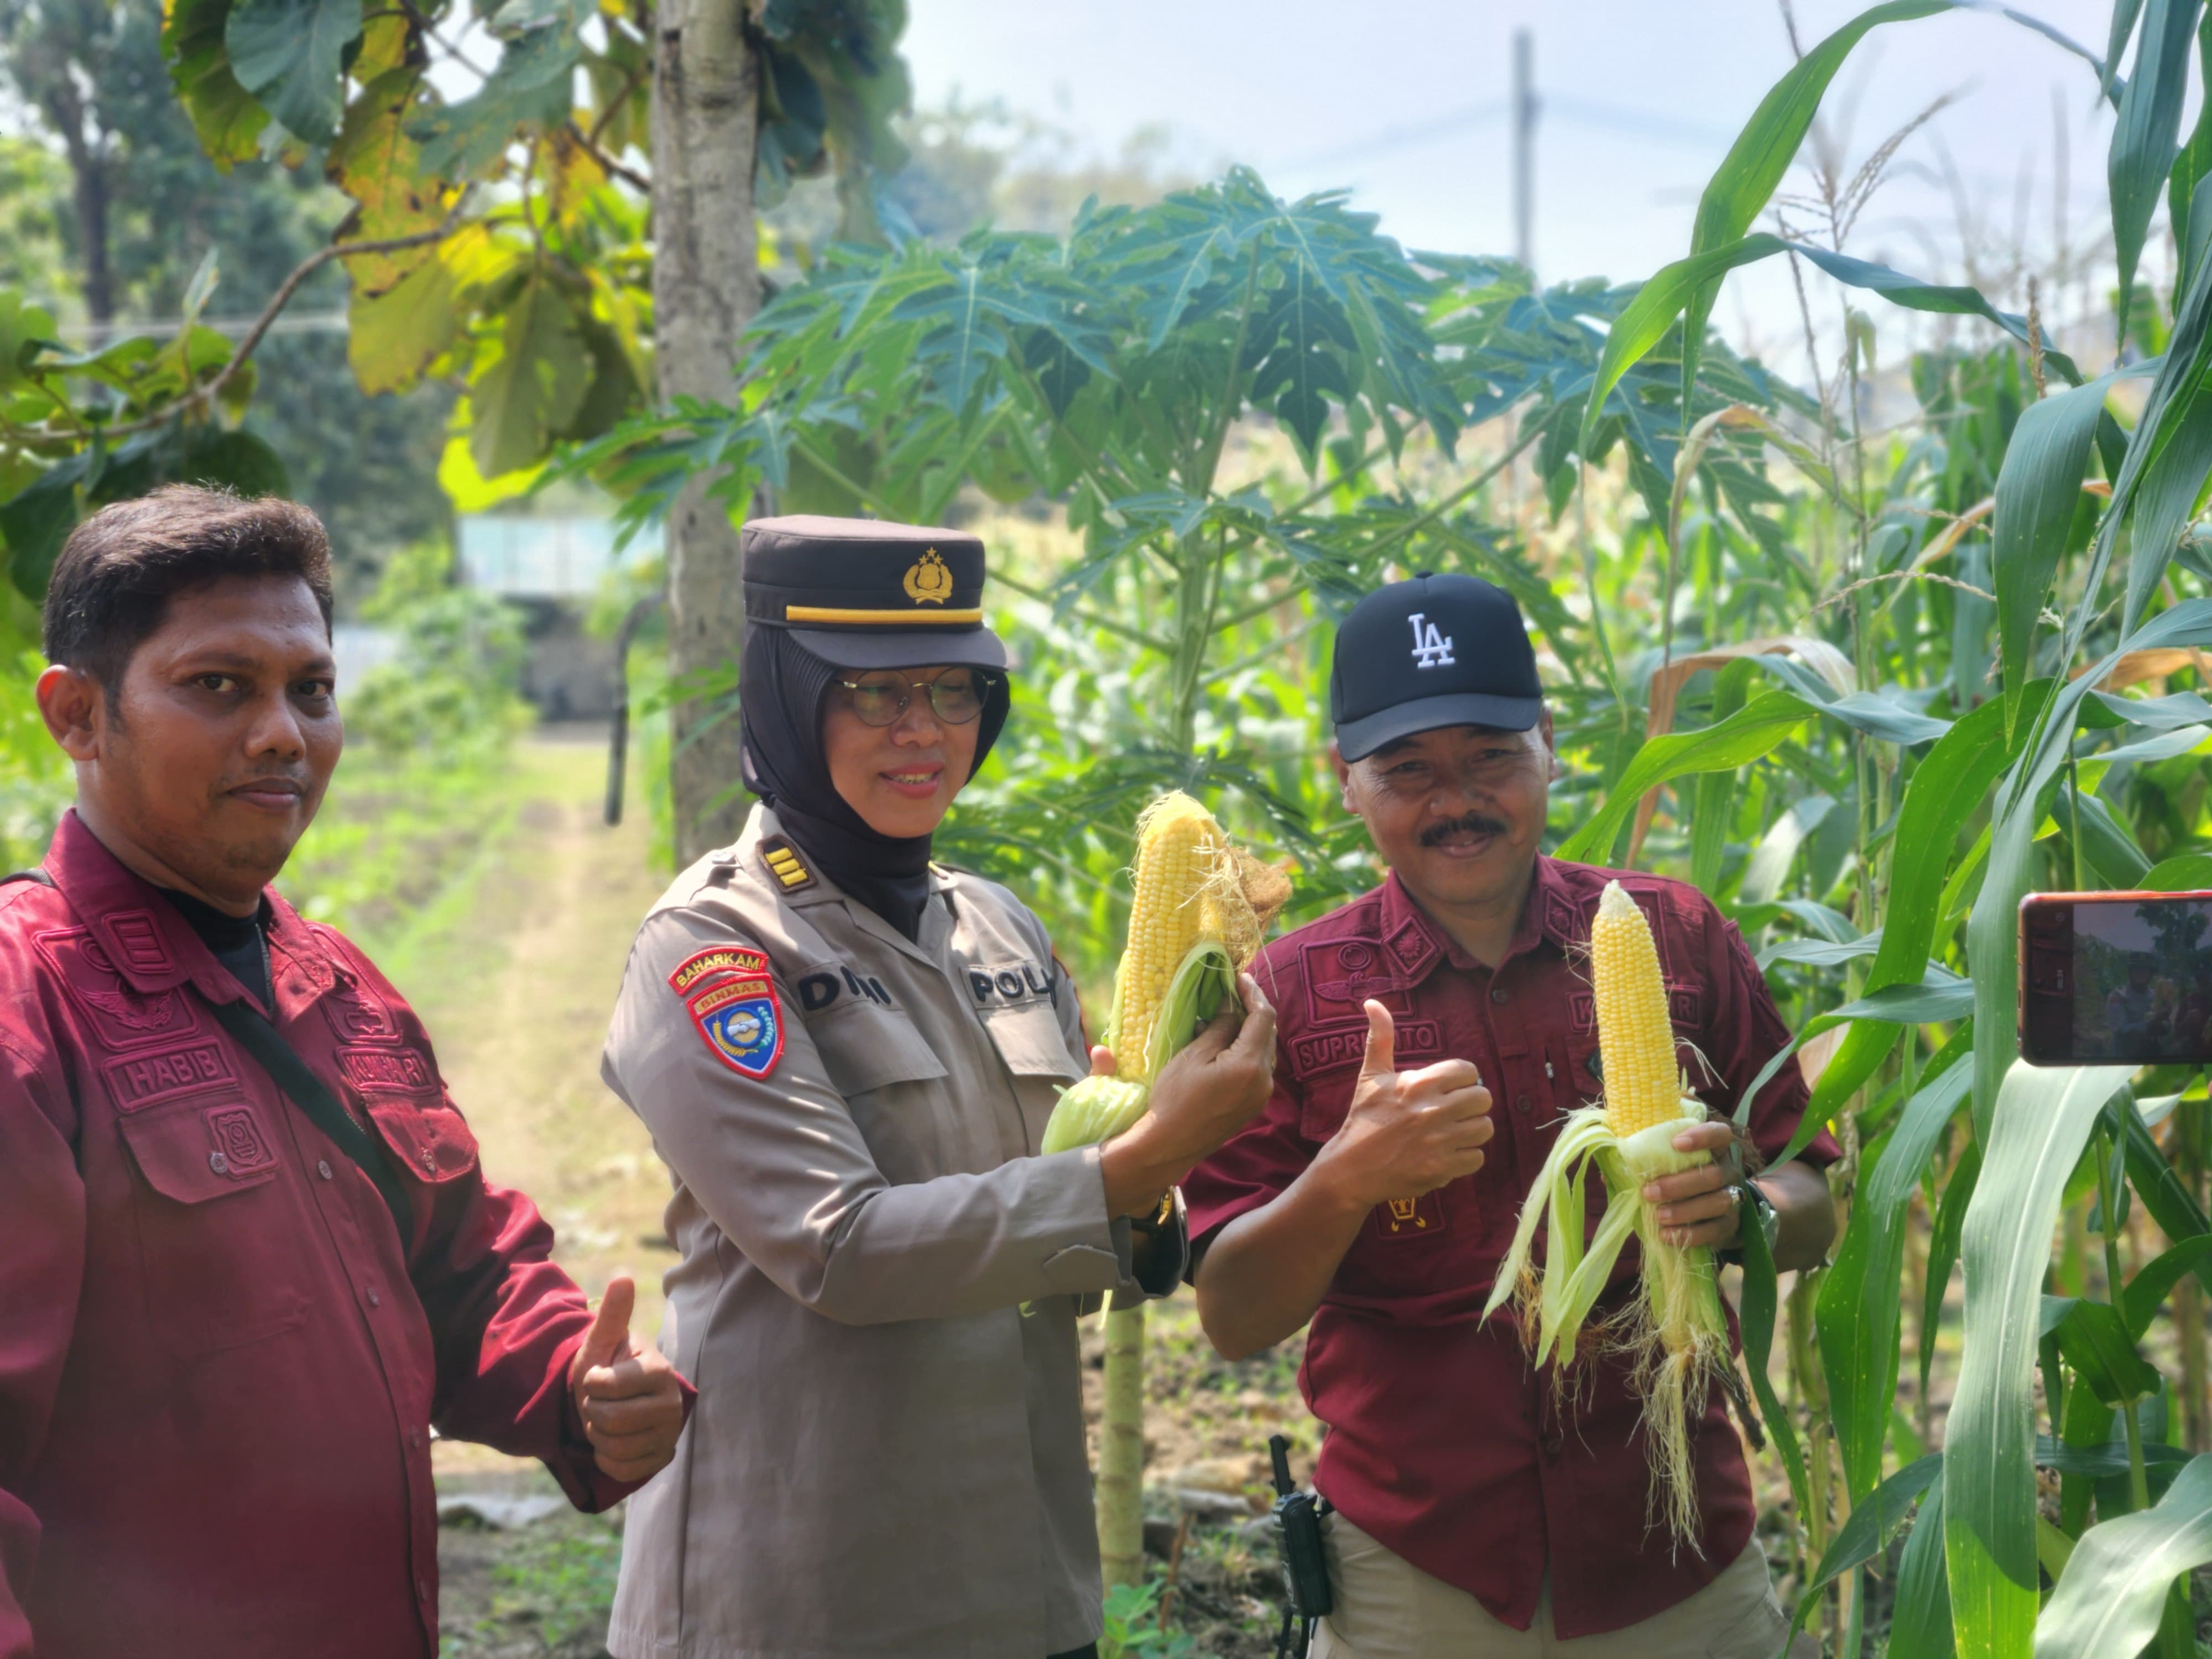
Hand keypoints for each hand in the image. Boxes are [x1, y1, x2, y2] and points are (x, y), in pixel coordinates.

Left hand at [569, 1272, 684, 1483]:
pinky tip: (613, 1442)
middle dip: (592, 1412)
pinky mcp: (662, 1459)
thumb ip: (612, 1314)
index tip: (599, 1377)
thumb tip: (623, 1277)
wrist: (613, 1401)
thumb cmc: (606, 1366)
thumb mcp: (601, 1341)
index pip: (604, 1386)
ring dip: (598, 1435)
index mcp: (659, 1370)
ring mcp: (670, 1433)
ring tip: (606, 1420)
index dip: (590, 1383)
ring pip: (613, 1447)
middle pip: (609, 1420)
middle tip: (600, 1402)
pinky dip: (607, 1458)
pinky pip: (622, 1470)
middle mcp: (672, 1403)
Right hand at [1097, 975, 1276, 1215]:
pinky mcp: (1254, 1104)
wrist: (1170, 1143)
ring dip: (1250, 1030)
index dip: (1252, 992)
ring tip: (1226, 1014)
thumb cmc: (1175, 1097)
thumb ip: (1219, 1028)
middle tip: (1231, 991)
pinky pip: (1258, 1067)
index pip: (1263, 1017)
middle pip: (1268, 1033)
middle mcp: (1265, 1080)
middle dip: (1252, 1009)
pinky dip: (1247, 1049)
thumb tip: (1231, 1006)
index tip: (1237, 976)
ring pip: (1264, 1050)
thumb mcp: (1194, 1055)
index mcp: (1250, 1065)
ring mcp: (1262, 1095)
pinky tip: (1227, 1043)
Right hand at [1315, 1001, 1492, 1208]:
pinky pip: (1477, 1157)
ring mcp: (1439, 1141)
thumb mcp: (1371, 1076)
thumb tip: (1372, 1002)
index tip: (1449, 1088)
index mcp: (1418, 1084)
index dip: (1462, 1079)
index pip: (1468, 1071)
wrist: (1351, 1169)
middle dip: (1472, 1104)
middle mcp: (1432, 1110)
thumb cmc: (1363, 1119)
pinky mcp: (1442, 1168)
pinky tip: (1449, 1153)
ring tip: (1455, 1131)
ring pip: (1484, 1128)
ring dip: (1472, 1130)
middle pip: (1483, 1098)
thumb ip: (1380, 1038)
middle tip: (1455, 1110)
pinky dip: (1466, 1157)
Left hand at [1641, 1120, 1750, 1248]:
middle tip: (1648, 1192)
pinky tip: (1666, 1236)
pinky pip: (1715, 1230)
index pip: (1719, 1133)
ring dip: (1684, 1210)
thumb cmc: (1680, 1174)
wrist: (1711, 1208)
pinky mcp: (1729, 1225)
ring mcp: (1732, 1198)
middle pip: (1713, 1174)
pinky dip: (1690, 1234)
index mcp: (1714, 1148)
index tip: (1675, 1143)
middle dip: (1679, 1184)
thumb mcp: (1665, 1160)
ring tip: (1658, 1216)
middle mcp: (1728, 1170)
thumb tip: (1608, 1165)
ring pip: (1716, 1202)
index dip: (1702, 1136)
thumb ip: (1642, 1155)